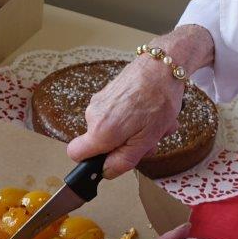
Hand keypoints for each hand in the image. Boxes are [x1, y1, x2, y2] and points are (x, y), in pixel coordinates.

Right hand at [65, 25, 214, 178]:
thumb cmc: (158, 101)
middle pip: (100, 144)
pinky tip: (150, 111)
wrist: (162, 66)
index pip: (75, 154)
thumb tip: (106, 172)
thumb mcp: (147, 139)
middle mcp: (93, 116)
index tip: (114, 158)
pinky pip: (115, 115)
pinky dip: (132, 118)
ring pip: (111, 130)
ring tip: (155, 123)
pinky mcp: (106, 94)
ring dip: (134, 132)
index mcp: (101, 131)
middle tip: (149, 138)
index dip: (92, 162)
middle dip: (125, 146)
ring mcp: (99, 102)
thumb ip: (124, 160)